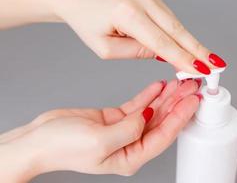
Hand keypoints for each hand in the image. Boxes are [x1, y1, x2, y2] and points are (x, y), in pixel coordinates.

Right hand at [0, 79, 201, 181]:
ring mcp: (125, 130)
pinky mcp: (116, 118)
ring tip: (180, 82)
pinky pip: (138, 104)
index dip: (181, 117)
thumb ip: (129, 129)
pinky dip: (149, 94)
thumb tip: (148, 116)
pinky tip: (160, 86)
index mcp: (131, 157)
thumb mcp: (99, 141)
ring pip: (152, 111)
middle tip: (192, 86)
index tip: (193, 101)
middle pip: (162, 122)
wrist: (40, 139)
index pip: (164, 135)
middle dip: (178, 104)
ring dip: (167, 97)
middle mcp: (131, 144)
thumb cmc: (63, 147)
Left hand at [48, 0, 226, 73]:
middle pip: (178, 30)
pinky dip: (178, 33)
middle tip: (216, 65)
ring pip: (175, 23)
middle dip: (198, 50)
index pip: (163, 43)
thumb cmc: (85, 19)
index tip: (202, 70)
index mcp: (128, 14)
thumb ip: (136, 52)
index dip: (185, 59)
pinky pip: (168, 17)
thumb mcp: (105, 48)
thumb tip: (162, 53)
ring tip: (205, 60)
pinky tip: (188, 45)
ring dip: (190, 43)